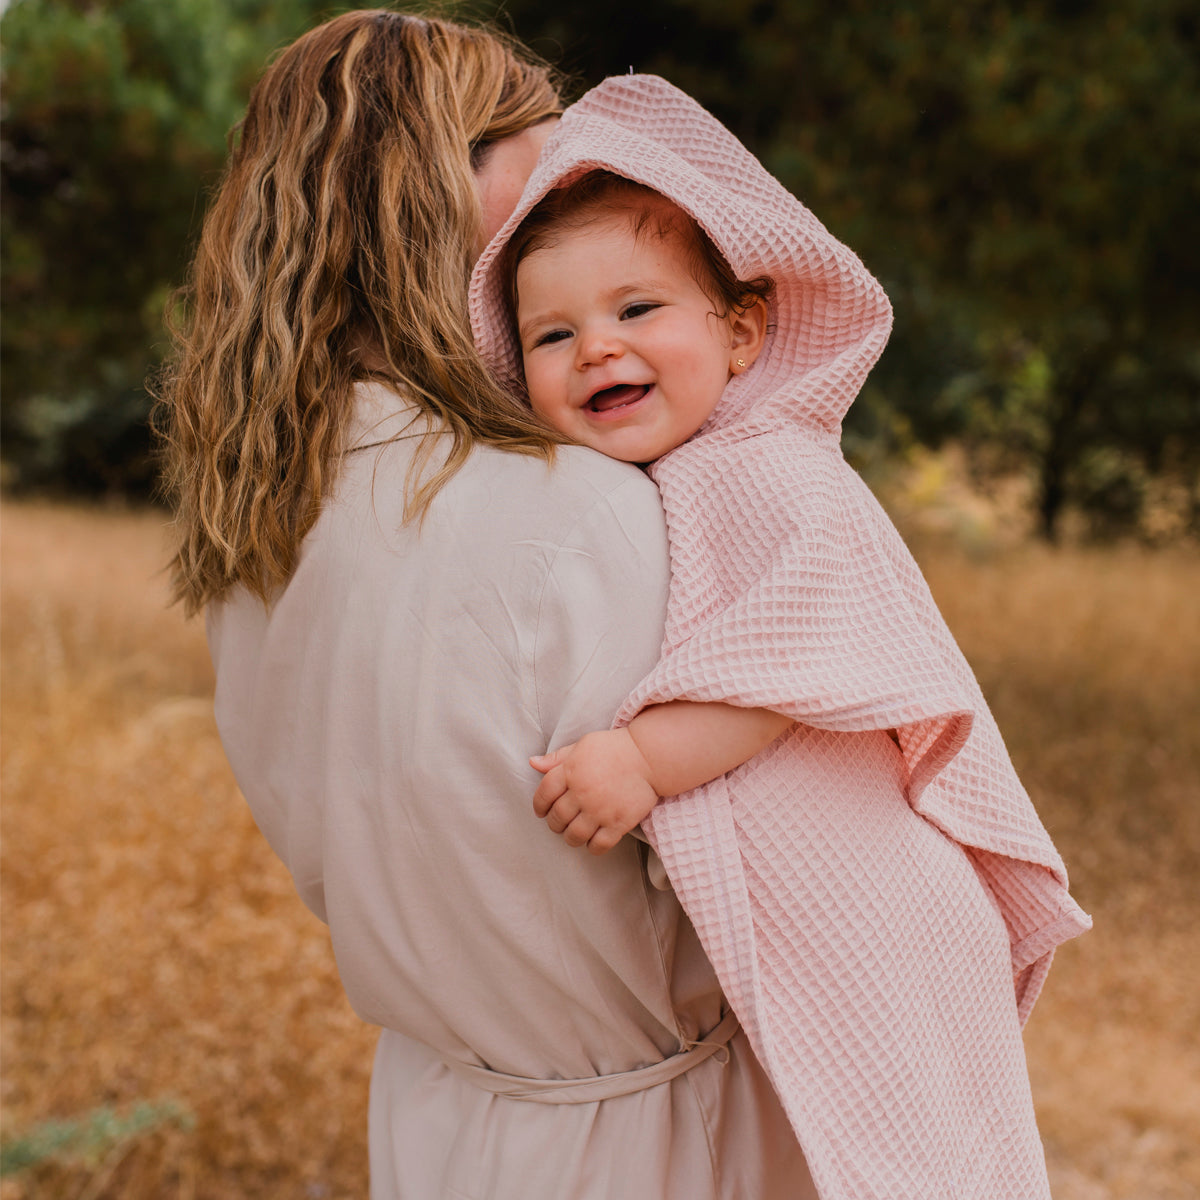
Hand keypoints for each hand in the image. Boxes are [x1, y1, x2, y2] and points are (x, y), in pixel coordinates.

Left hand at [530, 729, 659, 854]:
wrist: (649, 756)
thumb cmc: (614, 748)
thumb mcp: (582, 746)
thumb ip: (557, 758)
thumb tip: (532, 763)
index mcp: (570, 771)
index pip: (543, 795)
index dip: (539, 806)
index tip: (542, 811)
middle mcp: (582, 792)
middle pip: (557, 818)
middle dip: (555, 824)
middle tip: (560, 823)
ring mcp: (600, 810)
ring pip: (574, 835)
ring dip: (570, 838)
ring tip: (575, 833)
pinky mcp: (618, 823)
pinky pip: (598, 845)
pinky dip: (592, 847)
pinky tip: (593, 841)